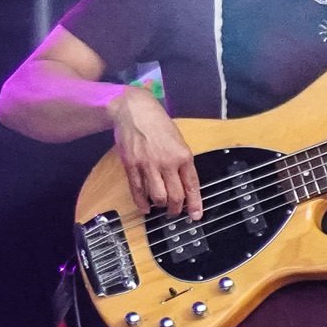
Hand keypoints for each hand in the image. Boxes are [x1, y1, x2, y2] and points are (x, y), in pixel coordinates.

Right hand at [108, 89, 201, 220]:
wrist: (134, 111)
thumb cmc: (158, 123)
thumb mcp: (178, 141)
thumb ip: (181, 161)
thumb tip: (183, 182)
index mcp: (183, 155)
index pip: (192, 186)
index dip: (194, 204)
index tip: (195, 216)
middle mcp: (167, 162)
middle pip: (175, 195)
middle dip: (176, 209)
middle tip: (174, 212)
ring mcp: (148, 165)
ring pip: (157, 196)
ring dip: (160, 206)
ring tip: (160, 208)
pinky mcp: (131, 166)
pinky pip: (137, 190)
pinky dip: (142, 202)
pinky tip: (145, 207)